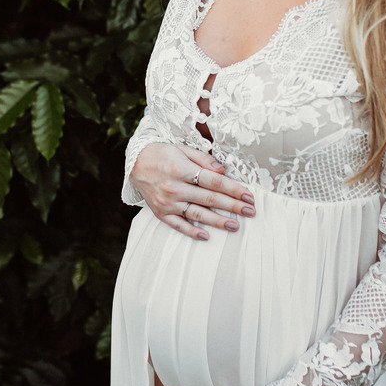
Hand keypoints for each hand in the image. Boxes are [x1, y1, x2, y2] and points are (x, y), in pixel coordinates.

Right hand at [129, 143, 254, 240]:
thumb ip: (203, 159)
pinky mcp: (161, 213)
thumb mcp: (182, 149)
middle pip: (209, 199)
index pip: (213, 181)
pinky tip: (206, 235)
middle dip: (232, 206)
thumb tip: (223, 169)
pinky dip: (192, 231)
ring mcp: (167, 203)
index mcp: (181, 170)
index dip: (233, 189)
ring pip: (197, 214)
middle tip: (250, 211)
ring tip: (235, 225)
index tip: (248, 195)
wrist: (135, 164)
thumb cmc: (163, 154)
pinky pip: (178, 225)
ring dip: (218, 221)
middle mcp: (174, 188)